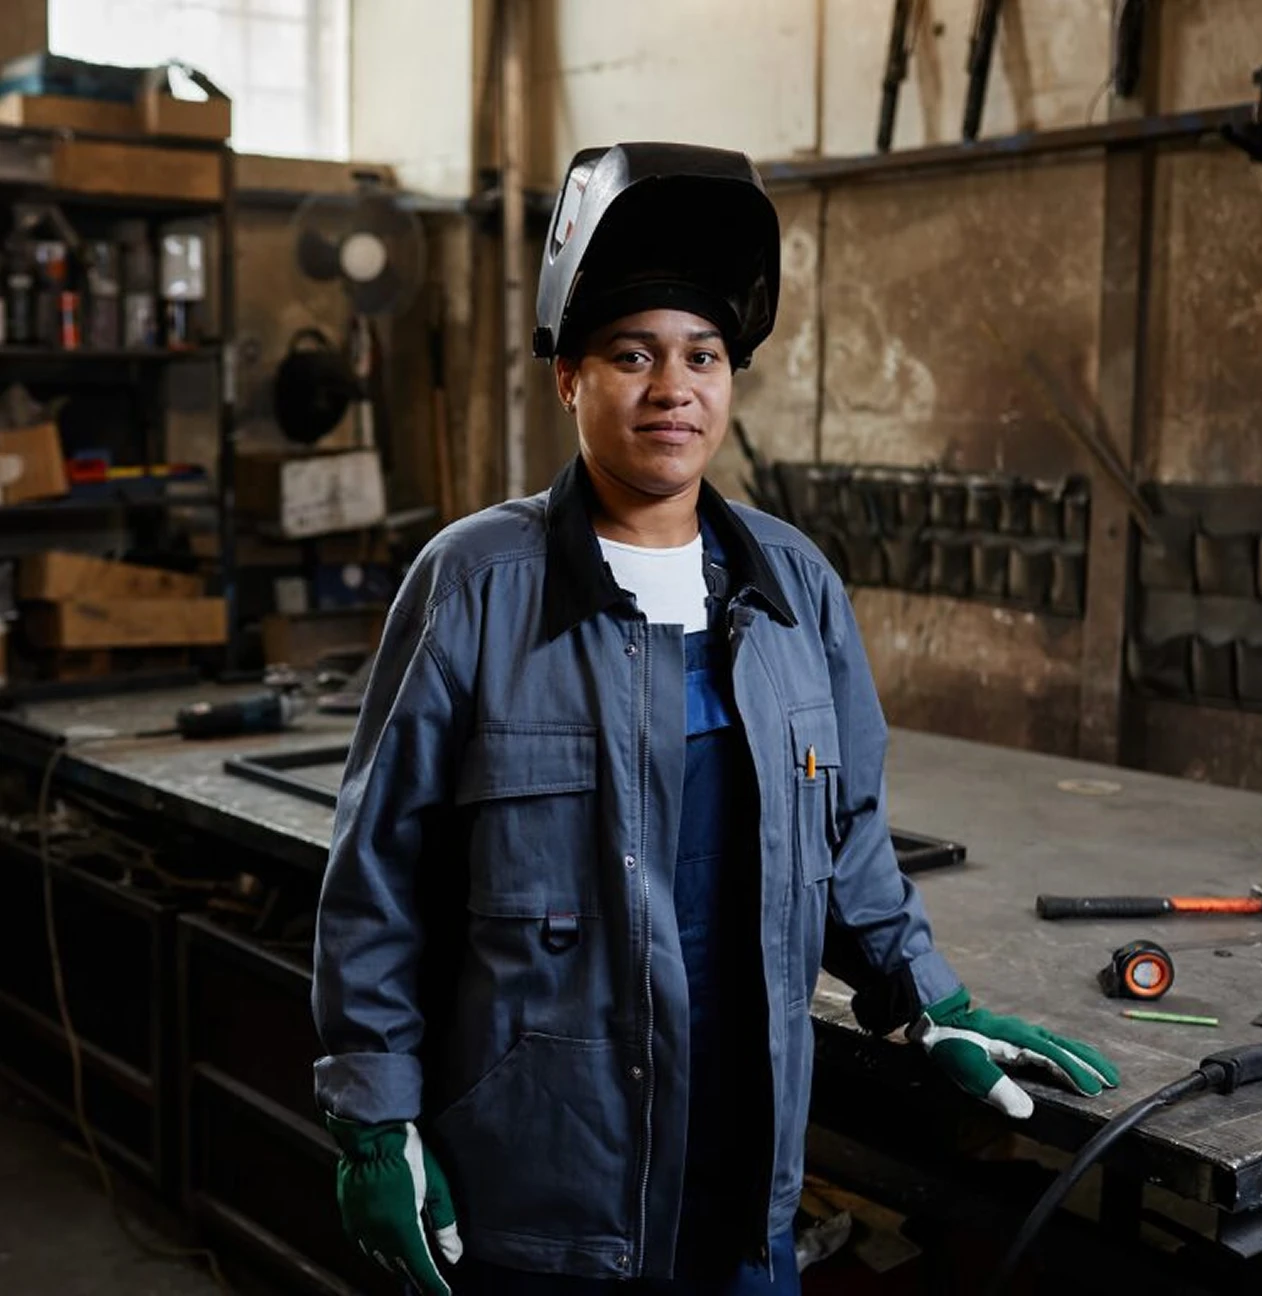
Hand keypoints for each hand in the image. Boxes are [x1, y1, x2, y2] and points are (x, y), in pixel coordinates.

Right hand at [327, 1115, 462, 1293]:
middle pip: (400, 1266)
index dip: (433, 1286)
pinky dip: (378, 1251)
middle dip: (417, 1274)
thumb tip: (453, 1255)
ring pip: (381, 1258)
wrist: (371, 1131)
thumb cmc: (408, 1153)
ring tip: (411, 1265)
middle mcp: (378, 1233)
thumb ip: (444, 1224)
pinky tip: (387, 1246)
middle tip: (431, 1280)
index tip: (443, 1295)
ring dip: (397, 1263)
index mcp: (402, 1227)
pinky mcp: (349, 1217)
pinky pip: (365, 1245)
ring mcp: (361, 1227)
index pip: (421, 1267)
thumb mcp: (435, 1185)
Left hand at [909, 986, 1118, 1118]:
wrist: (935, 1014)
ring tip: (1103, 1071)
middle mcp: (1024, 1032)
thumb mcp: (969, 1068)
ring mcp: (1020, 1030)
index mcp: (1016, 1040)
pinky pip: (1049, 1042)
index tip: (1095, 1090)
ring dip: (1082, 1056)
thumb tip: (1026, 1111)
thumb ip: (996, 1087)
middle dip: (1089, 1063)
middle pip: (1064, 1047)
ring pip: (1059, 1043)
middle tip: (1113, 1080)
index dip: (1075, 1073)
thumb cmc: (952, 1042)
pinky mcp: (1015, 1033)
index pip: (1053, 1058)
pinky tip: (1070, 1060)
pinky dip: (1067, 1052)